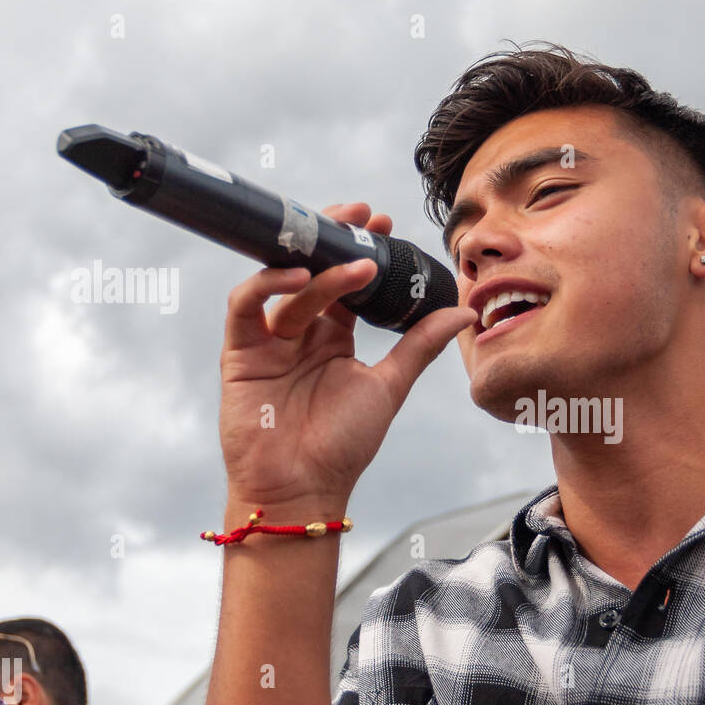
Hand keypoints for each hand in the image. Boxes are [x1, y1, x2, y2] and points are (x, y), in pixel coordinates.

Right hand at [217, 202, 477, 506]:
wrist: (303, 488)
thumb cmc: (343, 446)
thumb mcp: (389, 386)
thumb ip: (420, 345)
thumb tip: (464, 310)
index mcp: (334, 337)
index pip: (345, 280)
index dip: (360, 249)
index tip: (384, 224)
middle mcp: (301, 333)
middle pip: (312, 270)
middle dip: (334, 237)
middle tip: (362, 216)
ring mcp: (269, 341)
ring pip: (287, 285)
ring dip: (318, 268)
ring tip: (353, 261)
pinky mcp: (240, 353)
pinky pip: (246, 307)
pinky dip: (266, 286)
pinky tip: (296, 277)